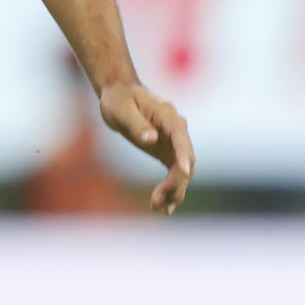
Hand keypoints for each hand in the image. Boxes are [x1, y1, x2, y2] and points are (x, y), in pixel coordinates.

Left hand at [98, 82, 194, 214]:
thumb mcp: (122, 109)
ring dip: (175, 190)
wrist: (119, 96)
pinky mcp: (168, 152)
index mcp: (167, 116)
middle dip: (175, 181)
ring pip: (183, 171)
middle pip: (185, 159)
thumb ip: (137, 124)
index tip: (184, 171)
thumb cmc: (119, 99)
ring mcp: (174, 143)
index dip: (183, 154)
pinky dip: (172, 189)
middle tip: (157, 200)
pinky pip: (175, 174)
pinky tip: (165, 207)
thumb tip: (152, 139)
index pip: (180, 137)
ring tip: (160, 209)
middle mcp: (177, 130)